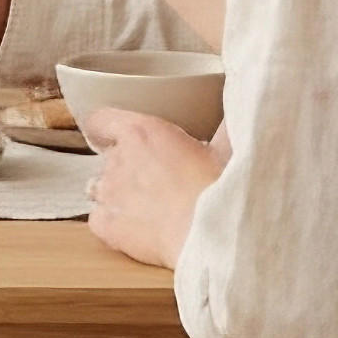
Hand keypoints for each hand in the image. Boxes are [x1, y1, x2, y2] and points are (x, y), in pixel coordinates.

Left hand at [81, 108, 220, 266]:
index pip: (101, 120)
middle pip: (109, 158)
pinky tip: (139, 227)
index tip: (115, 135)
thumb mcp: (226, 145)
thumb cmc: (219, 189)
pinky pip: (100, 219)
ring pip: (100, 189)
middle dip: (127, 167)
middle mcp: (117, 160)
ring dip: (117, 193)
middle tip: (157, 179)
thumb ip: (223, 123)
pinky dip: (114, 223)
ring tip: (148, 205)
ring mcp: (107, 194)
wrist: (209, 234)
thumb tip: (238, 103)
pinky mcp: (105, 225)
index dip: (106, 127)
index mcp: (140, 133)